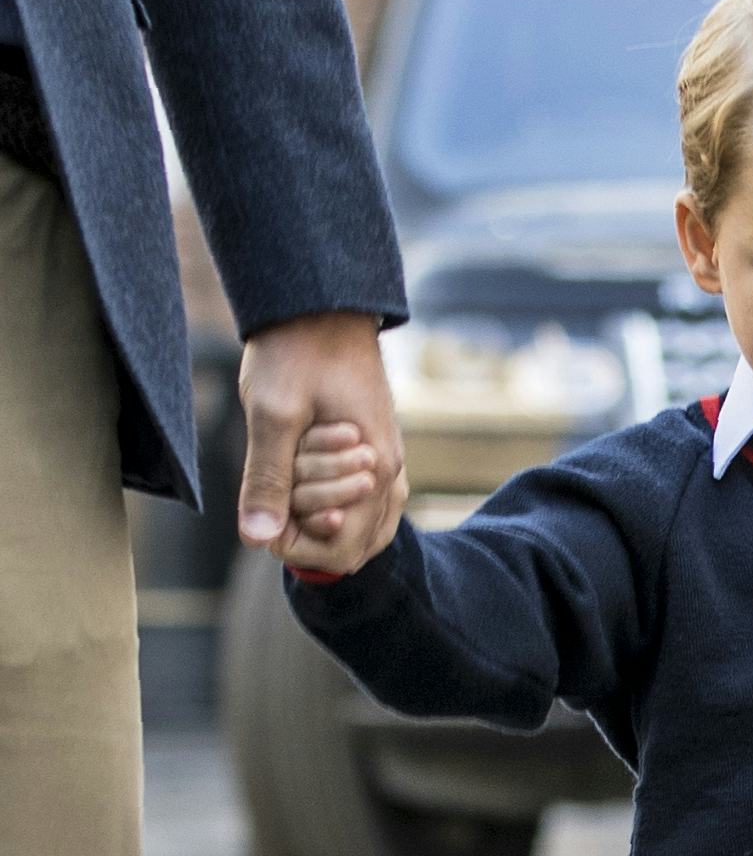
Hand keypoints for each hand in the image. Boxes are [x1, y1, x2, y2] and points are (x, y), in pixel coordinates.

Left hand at [236, 311, 405, 572]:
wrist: (322, 306)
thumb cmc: (296, 354)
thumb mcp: (272, 416)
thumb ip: (267, 480)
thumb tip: (258, 539)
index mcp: (375, 467)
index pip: (345, 549)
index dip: (296, 544)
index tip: (265, 510)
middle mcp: (391, 470)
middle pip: (358, 545)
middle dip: (309, 529)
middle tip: (281, 484)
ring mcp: (388, 458)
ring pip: (367, 525)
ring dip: (323, 515)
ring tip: (291, 482)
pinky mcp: (378, 447)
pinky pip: (368, 501)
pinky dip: (335, 502)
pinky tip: (307, 481)